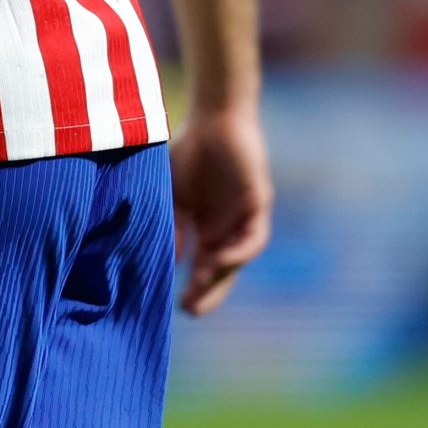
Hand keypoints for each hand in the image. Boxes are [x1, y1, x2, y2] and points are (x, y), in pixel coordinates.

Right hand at [171, 104, 272, 314]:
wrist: (214, 117)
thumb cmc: (189, 150)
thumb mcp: (172, 193)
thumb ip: (172, 224)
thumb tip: (169, 259)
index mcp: (205, 226)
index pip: (200, 265)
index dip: (191, 285)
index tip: (171, 306)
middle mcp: (225, 227)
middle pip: (219, 270)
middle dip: (207, 292)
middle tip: (189, 311)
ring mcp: (242, 219)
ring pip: (236, 259)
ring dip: (220, 278)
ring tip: (200, 292)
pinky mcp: (258, 206)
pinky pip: (253, 239)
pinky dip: (237, 252)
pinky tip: (219, 261)